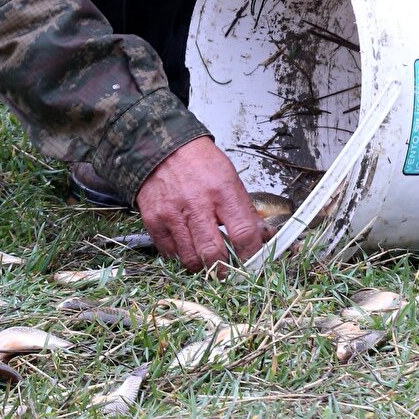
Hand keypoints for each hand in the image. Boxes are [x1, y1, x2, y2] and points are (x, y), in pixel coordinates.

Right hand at [136, 136, 269, 273]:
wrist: (163, 147)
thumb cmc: (200, 161)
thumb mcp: (230, 177)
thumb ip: (244, 209)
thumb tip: (263, 236)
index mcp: (222, 190)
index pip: (244, 233)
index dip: (251, 254)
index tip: (252, 261)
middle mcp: (197, 204)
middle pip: (214, 253)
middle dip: (224, 270)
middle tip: (228, 271)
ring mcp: (173, 214)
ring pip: (191, 259)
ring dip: (202, 266)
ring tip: (207, 260)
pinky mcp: (154, 220)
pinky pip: (170, 253)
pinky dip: (180, 256)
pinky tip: (187, 247)